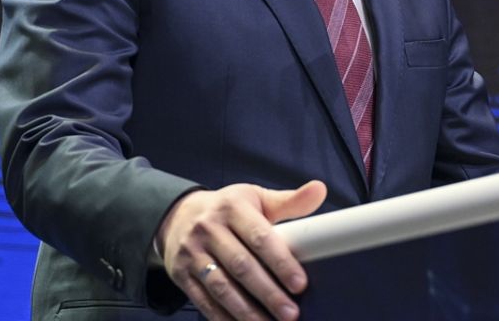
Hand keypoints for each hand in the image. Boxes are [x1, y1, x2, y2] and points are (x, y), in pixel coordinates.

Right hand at [157, 180, 326, 320]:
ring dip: (247, 311)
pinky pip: (204, 300)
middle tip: (291, 313)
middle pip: (241, 266)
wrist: (177, 215)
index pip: (259, 237)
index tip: (300, 284)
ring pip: (222, 287)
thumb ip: (288, 201)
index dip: (280, 262)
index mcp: (231, 207)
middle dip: (268, 293)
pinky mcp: (181, 274)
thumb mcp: (255, 198)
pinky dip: (223, 318)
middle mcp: (208, 229)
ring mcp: (192, 253)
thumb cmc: (226, 208)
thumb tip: (320, 190)